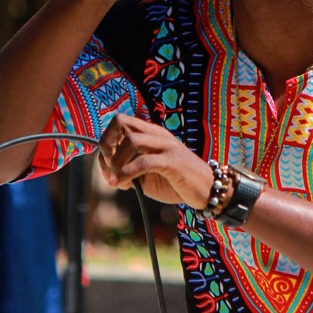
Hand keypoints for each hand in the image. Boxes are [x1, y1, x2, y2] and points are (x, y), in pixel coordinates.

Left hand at [97, 113, 213, 207]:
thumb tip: (108, 173)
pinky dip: (127, 173)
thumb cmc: (176, 182)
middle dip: (106, 145)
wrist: (207, 190)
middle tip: (108, 168)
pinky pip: (143, 162)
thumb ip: (129, 169)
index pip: (120, 121)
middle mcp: (158, 134)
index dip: (106, 140)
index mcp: (151, 133)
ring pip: (131, 140)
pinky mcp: (173, 161)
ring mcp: (166, 146)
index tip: (106, 164)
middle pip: (121, 122)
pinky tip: (123, 185)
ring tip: (115, 180)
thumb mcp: (148, 174)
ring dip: (115, 162)